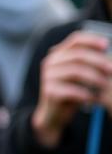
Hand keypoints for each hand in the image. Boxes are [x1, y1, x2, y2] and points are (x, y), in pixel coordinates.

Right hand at [31, 31, 111, 146]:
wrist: (54, 113)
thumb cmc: (72, 91)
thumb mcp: (82, 75)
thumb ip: (90, 63)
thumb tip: (108, 55)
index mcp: (59, 54)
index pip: (75, 40)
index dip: (91, 40)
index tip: (106, 45)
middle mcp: (51, 62)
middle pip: (77, 55)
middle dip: (98, 61)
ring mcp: (48, 76)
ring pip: (75, 71)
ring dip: (94, 78)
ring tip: (104, 86)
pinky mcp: (49, 90)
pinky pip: (71, 90)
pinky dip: (85, 94)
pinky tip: (92, 99)